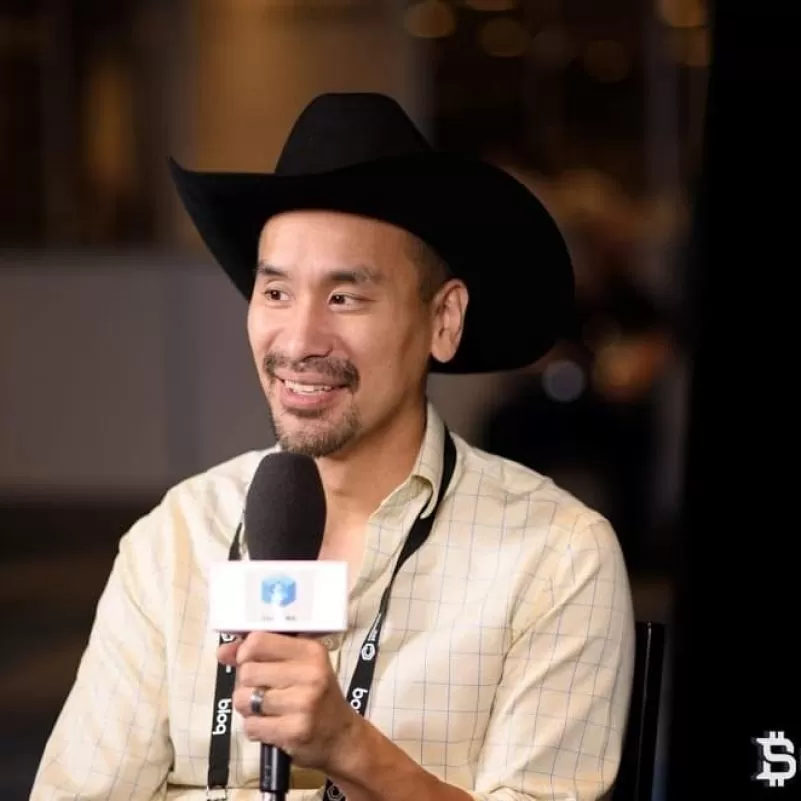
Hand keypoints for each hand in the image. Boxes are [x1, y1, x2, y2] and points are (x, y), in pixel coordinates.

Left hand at [218, 632, 361, 772]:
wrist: (341, 737)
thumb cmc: (316, 695)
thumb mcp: (298, 666)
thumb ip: (260, 654)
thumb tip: (223, 652)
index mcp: (311, 650)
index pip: (258, 641)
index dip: (244, 652)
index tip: (250, 662)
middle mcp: (310, 673)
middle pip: (247, 671)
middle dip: (247, 684)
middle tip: (263, 691)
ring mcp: (303, 703)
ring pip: (244, 698)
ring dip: (248, 707)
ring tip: (266, 710)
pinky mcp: (295, 731)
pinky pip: (251, 726)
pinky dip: (254, 728)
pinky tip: (271, 726)